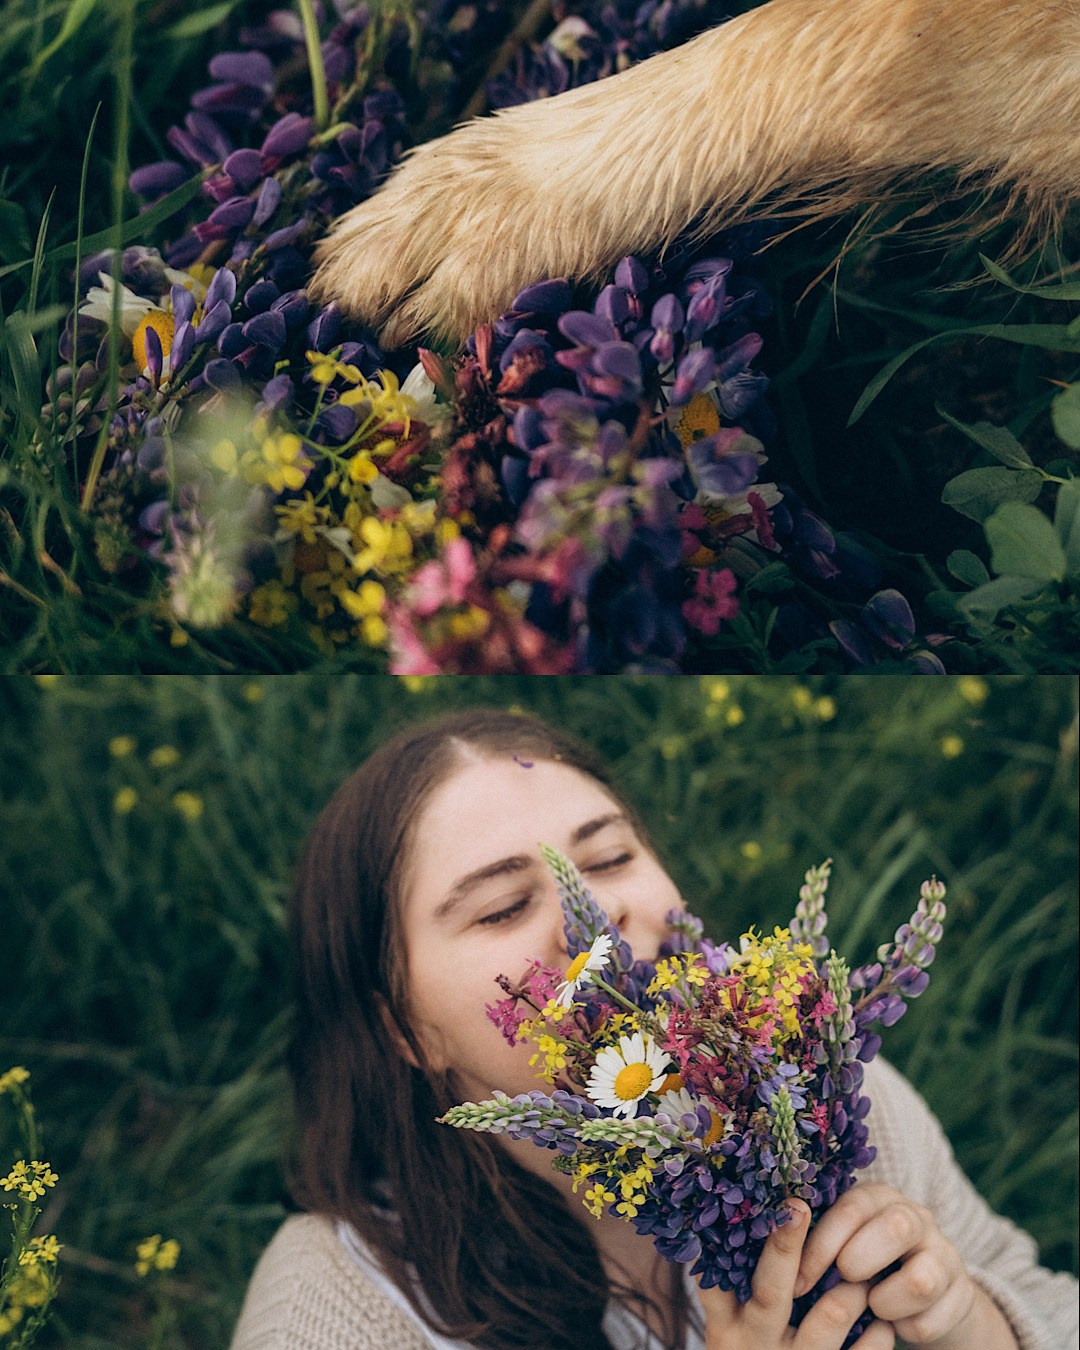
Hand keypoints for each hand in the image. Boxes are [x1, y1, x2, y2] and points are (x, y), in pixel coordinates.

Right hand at [698, 1200, 893, 1348]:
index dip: (731, 1246)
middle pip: (770, 1290)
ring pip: (831, 1313)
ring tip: (863, 1272)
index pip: (719, 1282)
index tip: (744, 1206)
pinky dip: (878, 1328)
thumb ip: (735, 1289)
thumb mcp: (733, 1329)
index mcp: (727, 1329)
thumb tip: (757, 1216)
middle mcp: (756, 1345)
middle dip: (784, 1245)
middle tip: (798, 1207)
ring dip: (852, 1284)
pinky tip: (878, 1318)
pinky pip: (867, 1349)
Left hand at [794, 1184, 1014, 1348]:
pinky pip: (938, 1318)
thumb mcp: (841, 1241)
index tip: (799, 1280)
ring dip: (888, 1301)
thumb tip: (769, 1238)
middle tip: (844, 1281)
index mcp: (878, 1197)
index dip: (822, 1245)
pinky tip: (898, 1326)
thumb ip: (816, 1237)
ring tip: (873, 1306)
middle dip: (861, 1259)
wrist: (924, 1289)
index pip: (851, 1208)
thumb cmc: (863, 1259)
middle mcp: (916, 1217)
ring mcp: (944, 1253)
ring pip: (922, 1279)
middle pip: (897, 1227)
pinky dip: (912, 1328)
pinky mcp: (964, 1292)